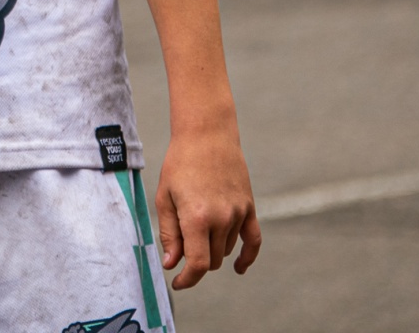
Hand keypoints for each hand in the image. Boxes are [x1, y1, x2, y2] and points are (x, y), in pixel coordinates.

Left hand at [155, 124, 261, 288]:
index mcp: (197, 217)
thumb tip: (172, 264)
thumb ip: (169, 233)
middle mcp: (222, 218)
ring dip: (212, 250)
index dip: (188, 279)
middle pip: (212, 260)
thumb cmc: (179, 164)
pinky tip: (239, 268)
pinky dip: (248, 257)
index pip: (198, 264)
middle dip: (196, 260)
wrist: (207, 135)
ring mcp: (239, 213)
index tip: (178, 282)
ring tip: (195, 225)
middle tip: (180, 244)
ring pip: (227, 250)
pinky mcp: (249, 207)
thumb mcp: (164, 197)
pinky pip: (253, 241)